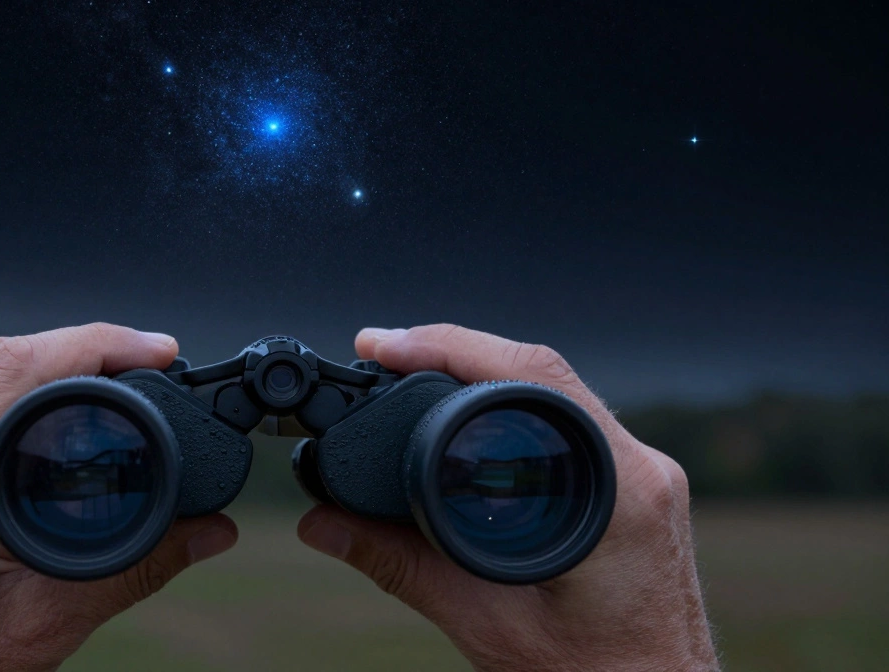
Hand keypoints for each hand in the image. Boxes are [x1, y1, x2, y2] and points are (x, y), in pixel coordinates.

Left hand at [0, 323, 237, 671]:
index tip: (159, 350)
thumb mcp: (42, 624)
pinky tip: (58, 408)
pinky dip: (17, 392)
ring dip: (49, 363)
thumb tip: (209, 530)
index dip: (97, 343)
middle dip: (84, 345)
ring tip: (118, 375)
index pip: (16, 369)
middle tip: (153, 360)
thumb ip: (134, 569)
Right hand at [298, 325, 717, 671]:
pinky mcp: (635, 491)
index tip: (384, 345)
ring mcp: (644, 477)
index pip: (531, 375)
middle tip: (382, 353)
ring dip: (481, 378)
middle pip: (540, 371)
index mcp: (619, 492)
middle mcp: (641, 470)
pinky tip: (466, 422)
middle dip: (453, 352)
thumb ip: (401, 569)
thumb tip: (325, 524)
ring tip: (411, 376)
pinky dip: (509, 413)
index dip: (447, 345)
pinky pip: (568, 426)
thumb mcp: (486, 625)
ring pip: (554, 393)